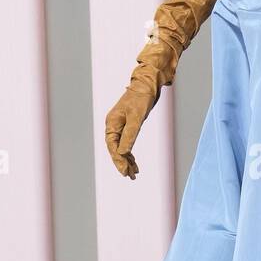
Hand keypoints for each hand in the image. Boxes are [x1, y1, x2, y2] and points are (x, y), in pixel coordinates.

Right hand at [104, 65, 160, 179]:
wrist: (148, 84)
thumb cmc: (141, 98)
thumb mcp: (136, 117)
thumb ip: (130, 135)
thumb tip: (123, 153)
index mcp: (112, 123)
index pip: (112, 146)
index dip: (118, 160)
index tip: (125, 172)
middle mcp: (114, 126)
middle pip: (115, 149)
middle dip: (122, 163)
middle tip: (130, 176)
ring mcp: (121, 126)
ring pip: (121, 148)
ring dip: (127, 161)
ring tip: (134, 174)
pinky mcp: (128, 126)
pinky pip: (127, 144)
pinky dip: (130, 154)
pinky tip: (135, 164)